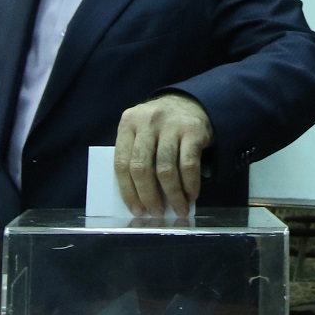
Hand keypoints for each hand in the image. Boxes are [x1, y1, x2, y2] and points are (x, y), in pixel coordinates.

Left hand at [114, 92, 211, 215]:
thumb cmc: (160, 126)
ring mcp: (171, 124)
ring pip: (166, 169)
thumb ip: (135, 156)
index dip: (128, 191)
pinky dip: (190, 184)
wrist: (190, 101)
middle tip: (156, 213)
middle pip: (142, 167)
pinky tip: (191, 195)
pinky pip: (189, 164)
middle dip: (149, 196)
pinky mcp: (193, 130)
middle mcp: (147, 121)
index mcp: (128, 123)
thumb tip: (139, 198)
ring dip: (172, 195)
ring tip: (178, 209)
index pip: (121, 163)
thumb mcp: (141, 132)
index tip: (136, 210)